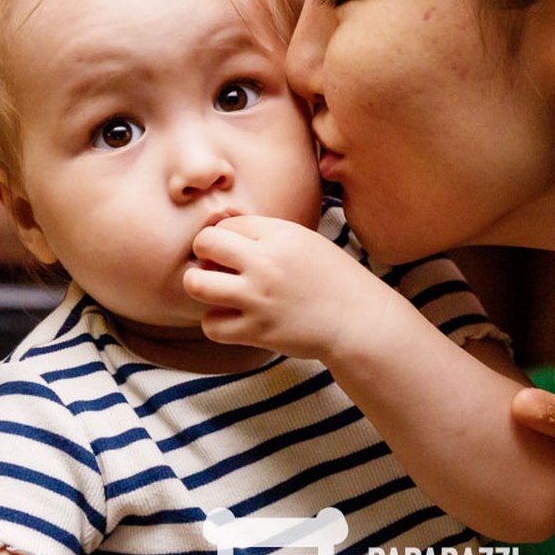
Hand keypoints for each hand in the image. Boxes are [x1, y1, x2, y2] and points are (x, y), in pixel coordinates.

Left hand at [182, 215, 410, 360]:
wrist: (358, 319)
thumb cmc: (331, 278)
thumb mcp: (304, 241)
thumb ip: (265, 235)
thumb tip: (218, 237)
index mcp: (280, 235)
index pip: (226, 224)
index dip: (227, 237)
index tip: (239, 252)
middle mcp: (266, 263)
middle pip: (204, 244)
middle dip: (204, 253)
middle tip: (217, 266)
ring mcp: (259, 298)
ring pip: (197, 284)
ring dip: (201, 286)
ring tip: (216, 291)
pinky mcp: (258, 331)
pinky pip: (211, 325)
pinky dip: (216, 323)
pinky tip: (232, 319)